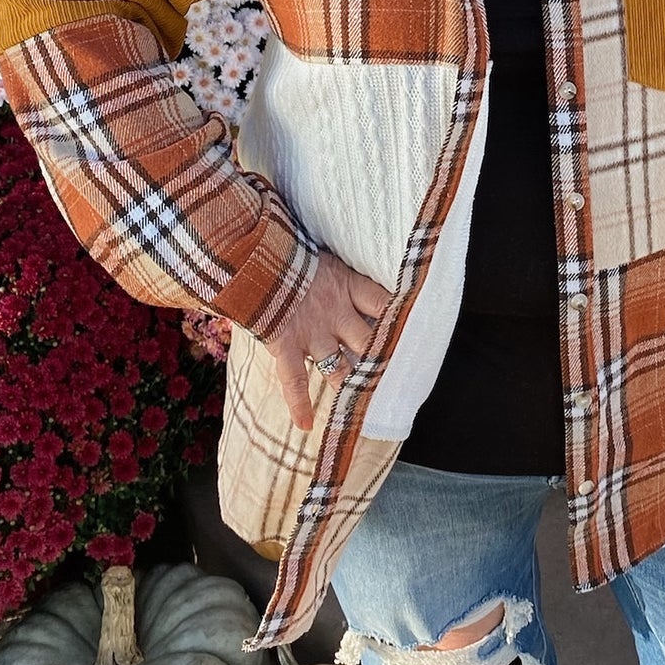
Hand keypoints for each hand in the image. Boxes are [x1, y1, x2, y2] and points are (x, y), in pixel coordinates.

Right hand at [263, 251, 392, 431]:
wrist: (253, 254)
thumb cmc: (284, 246)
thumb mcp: (320, 251)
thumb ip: (335, 260)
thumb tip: (345, 239)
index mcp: (346, 284)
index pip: (382, 301)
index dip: (398, 314)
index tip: (412, 325)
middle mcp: (335, 313)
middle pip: (367, 340)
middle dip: (379, 356)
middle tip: (395, 371)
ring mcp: (311, 333)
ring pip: (338, 367)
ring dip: (350, 382)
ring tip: (363, 401)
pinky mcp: (286, 346)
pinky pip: (295, 381)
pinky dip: (299, 404)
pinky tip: (307, 425)